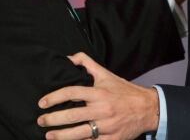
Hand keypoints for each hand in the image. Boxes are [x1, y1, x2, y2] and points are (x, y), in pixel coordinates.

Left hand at [37, 52, 158, 139]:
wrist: (148, 109)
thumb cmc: (124, 91)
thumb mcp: (106, 74)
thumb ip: (87, 63)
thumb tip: (68, 58)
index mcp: (99, 93)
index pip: (71, 92)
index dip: (54, 97)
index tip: (42, 102)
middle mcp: (102, 110)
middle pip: (72, 116)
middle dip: (52, 120)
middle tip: (41, 121)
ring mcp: (107, 127)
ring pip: (79, 134)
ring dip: (61, 136)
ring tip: (49, 136)